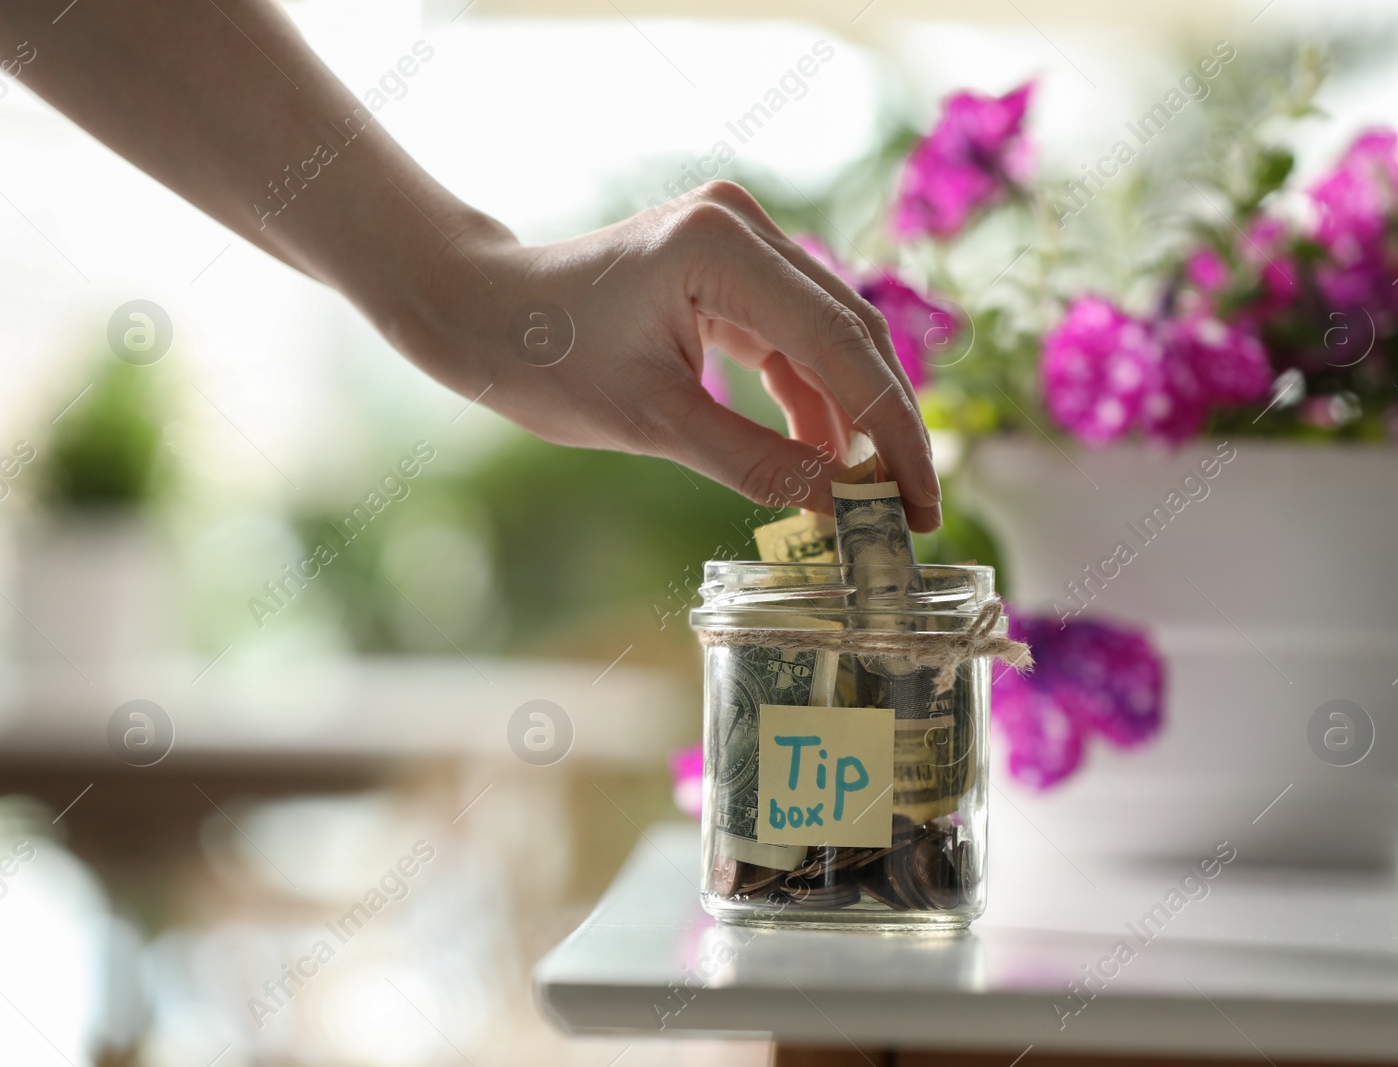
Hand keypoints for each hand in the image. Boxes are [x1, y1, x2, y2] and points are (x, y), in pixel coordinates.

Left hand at [391, 181, 942, 531]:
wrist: (479, 311)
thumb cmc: (544, 360)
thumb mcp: (654, 424)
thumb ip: (758, 464)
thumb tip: (845, 510)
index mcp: (722, 248)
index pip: (842, 346)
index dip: (892, 432)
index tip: (917, 503)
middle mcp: (744, 226)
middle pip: (853, 333)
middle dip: (886, 426)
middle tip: (909, 509)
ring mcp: (741, 240)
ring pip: (833, 337)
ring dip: (853, 417)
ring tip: (867, 497)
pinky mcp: (731, 265)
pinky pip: (795, 336)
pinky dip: (812, 398)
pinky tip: (823, 461)